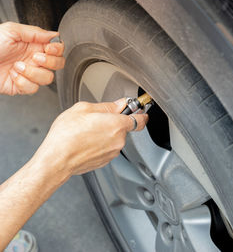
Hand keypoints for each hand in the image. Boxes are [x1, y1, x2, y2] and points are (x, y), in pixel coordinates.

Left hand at [0, 22, 64, 94]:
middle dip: (50, 62)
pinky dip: (23, 82)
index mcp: (33, 45)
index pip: (57, 49)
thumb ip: (34, 32)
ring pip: (47, 78)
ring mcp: (29, 73)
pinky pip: (33, 88)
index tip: (49, 48)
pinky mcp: (21, 86)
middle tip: (35, 58)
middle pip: (58, 64)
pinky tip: (12, 75)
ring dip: (33, 73)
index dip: (57, 49)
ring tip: (17, 66)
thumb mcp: (11, 30)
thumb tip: (54, 35)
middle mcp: (34, 60)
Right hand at [34, 98, 148, 175]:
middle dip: (113, 123)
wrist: (57, 159)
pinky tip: (85, 142)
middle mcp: (118, 140)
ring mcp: (112, 152)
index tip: (141, 111)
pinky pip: (106, 149)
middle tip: (96, 120)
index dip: (141, 114)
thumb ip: (106, 106)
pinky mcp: (104, 161)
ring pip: (113, 139)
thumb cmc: (66, 135)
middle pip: (123, 128)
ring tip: (86, 132)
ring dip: (104, 134)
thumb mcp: (84, 109)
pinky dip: (99, 145)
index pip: (140, 120)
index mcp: (117, 125)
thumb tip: (119, 104)